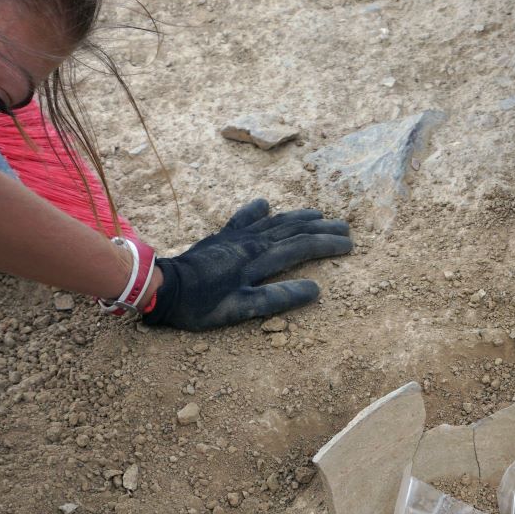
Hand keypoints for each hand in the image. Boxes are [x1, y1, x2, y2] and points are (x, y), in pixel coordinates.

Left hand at [142, 199, 352, 330]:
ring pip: (275, 221)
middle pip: (294, 230)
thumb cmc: (202, 304)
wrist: (165, 287)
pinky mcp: (222, 237)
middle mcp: (252, 242)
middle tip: (345, 228)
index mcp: (260, 259)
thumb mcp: (242, 309)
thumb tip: (315, 289)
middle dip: (322, 228)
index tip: (349, 245)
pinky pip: (245, 218)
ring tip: (318, 214)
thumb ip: (278, 298)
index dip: (327, 245)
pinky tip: (266, 204)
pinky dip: (258, 210)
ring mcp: (236, 237)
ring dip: (299, 217)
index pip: (302, 247)